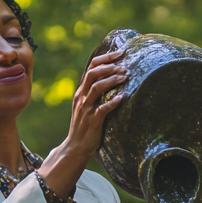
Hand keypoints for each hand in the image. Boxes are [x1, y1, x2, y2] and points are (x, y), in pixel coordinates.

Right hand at [38, 51, 126, 194]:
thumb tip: (114, 82)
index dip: (105, 59)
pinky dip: (113, 101)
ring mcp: (86, 109)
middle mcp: (82, 97)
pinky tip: (123, 97)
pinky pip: (103, 108)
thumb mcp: (89, 107)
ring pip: (97, 87)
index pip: (91, 68)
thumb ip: (97, 95)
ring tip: (126, 76)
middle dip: (109, 65)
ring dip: (112, 80)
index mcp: (81, 92)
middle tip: (124, 64)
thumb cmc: (86, 128)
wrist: (75, 149)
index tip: (120, 53)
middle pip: (93, 73)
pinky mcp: (92, 121)